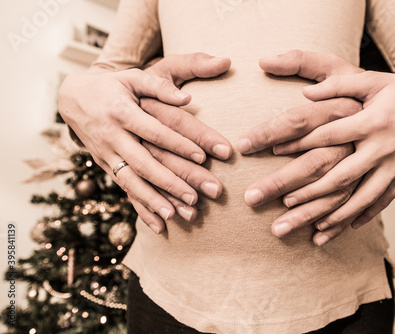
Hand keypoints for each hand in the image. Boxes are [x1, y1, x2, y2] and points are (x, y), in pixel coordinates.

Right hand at [58, 53, 232, 233]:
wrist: (73, 98)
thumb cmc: (111, 85)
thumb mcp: (132, 77)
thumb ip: (159, 85)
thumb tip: (187, 98)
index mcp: (121, 112)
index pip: (154, 131)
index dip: (178, 144)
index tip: (203, 157)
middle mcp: (112, 136)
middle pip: (144, 163)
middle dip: (170, 182)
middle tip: (196, 198)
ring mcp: (106, 155)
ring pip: (131, 182)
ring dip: (154, 201)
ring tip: (177, 216)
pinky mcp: (105, 166)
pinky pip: (124, 190)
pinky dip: (141, 209)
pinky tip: (159, 226)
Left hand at [272, 69, 394, 244]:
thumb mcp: (372, 80)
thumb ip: (338, 85)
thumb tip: (305, 94)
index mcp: (371, 120)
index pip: (328, 135)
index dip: (299, 143)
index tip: (273, 151)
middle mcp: (382, 147)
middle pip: (341, 175)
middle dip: (311, 191)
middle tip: (284, 203)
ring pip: (362, 196)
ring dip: (337, 214)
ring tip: (313, 228)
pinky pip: (383, 200)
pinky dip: (365, 215)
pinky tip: (347, 228)